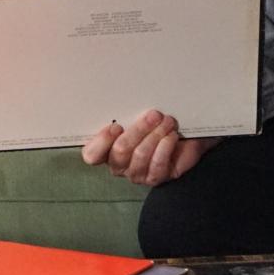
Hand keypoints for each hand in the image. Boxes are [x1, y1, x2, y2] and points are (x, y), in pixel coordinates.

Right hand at [80, 108, 212, 186]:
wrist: (181, 136)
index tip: (116, 126)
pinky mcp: (155, 178)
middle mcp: (118, 164)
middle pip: (120, 150)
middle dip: (138, 130)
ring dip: (155, 135)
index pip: (92, 154)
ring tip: (167, 122)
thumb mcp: (138, 114)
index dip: (101, 142)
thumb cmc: (154, 124)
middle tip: (153, 115)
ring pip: (140, 155)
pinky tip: (171, 136)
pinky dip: (165, 147)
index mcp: (106, 149)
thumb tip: (126, 96)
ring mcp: (136, 174)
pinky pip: (157, 164)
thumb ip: (126, 111)